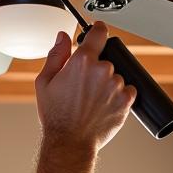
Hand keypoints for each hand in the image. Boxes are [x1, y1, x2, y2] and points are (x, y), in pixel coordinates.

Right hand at [34, 22, 135, 153]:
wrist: (70, 142)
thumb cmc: (55, 116)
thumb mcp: (45, 82)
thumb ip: (56, 55)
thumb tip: (63, 36)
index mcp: (82, 61)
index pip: (99, 32)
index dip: (98, 30)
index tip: (98, 32)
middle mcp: (102, 70)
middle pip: (106, 59)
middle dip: (97, 69)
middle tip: (84, 87)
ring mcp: (116, 85)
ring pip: (116, 76)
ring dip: (108, 84)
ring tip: (92, 101)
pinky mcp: (126, 100)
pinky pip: (127, 90)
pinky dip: (118, 96)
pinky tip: (103, 106)